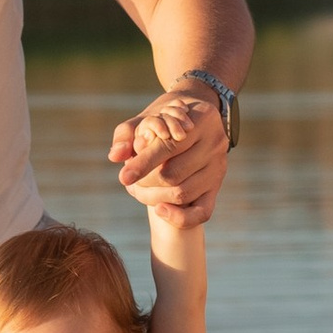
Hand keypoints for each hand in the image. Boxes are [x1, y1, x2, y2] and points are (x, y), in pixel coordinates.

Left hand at [109, 91, 229, 227]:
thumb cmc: (167, 117)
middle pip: (173, 174)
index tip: (124, 177)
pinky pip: (202, 212)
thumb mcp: (146, 116)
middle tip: (128, 179)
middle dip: (145, 180)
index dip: (144, 163)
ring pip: (183, 193)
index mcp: (201, 119)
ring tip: (137, 190)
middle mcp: (215, 143)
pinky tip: (159, 210)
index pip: (169, 146)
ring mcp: (218, 167)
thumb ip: (127, 132)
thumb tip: (114, 155)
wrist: (194, 119)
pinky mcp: (216, 186)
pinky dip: (179, 217)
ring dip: (154, 197)